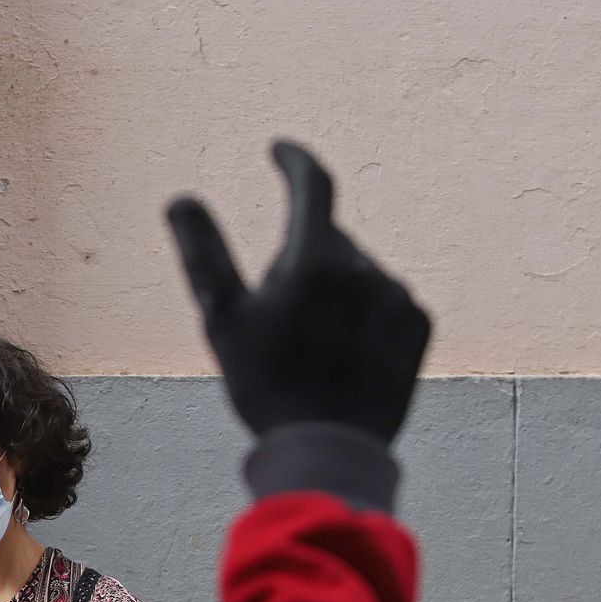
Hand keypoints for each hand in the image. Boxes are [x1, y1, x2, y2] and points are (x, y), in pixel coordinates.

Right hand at [166, 141, 430, 443]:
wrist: (328, 451)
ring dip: (332, 290)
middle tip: (277, 320)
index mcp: (315, 260)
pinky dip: (362, 313)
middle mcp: (365, 269)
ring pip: (355, 272)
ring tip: (311, 348)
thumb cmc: (265, 385)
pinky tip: (344, 353)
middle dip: (300, 260)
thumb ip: (202, 251)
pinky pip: (384, 300)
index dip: (294, 160)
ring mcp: (397, 296)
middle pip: (325, 241)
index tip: (279, 150)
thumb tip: (181, 199)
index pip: (313, 184)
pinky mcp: (419, 325)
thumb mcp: (221, 319)